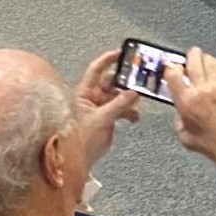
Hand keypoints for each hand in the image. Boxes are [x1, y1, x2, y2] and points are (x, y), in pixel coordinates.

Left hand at [74, 50, 139, 168]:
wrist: (77, 162)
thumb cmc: (79, 140)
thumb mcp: (101, 119)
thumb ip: (119, 104)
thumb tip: (134, 92)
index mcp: (84, 93)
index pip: (97, 70)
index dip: (108, 59)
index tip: (122, 53)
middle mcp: (91, 97)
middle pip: (111, 81)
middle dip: (125, 81)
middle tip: (138, 80)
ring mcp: (99, 107)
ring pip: (118, 95)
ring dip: (129, 98)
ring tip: (137, 102)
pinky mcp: (107, 117)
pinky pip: (121, 108)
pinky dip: (129, 111)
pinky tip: (134, 117)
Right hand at [165, 47, 215, 168]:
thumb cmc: (209, 144)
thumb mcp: (183, 134)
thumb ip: (178, 117)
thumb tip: (180, 107)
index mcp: (186, 102)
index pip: (173, 74)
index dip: (170, 68)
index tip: (170, 67)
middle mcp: (201, 90)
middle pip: (192, 61)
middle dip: (188, 55)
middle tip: (187, 55)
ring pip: (208, 61)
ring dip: (202, 58)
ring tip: (200, 59)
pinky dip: (215, 64)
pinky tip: (213, 66)